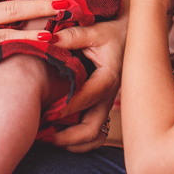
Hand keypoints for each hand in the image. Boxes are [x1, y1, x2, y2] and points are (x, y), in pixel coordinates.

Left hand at [51, 16, 126, 151]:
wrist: (131, 35)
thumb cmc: (112, 32)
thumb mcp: (94, 30)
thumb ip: (72, 36)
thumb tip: (46, 39)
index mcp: (108, 78)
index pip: (87, 98)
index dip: (67, 108)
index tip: (46, 114)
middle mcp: (109, 96)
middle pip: (92, 129)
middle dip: (67, 137)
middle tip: (42, 136)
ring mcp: (106, 104)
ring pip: (94, 136)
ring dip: (72, 143)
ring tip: (48, 140)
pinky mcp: (102, 106)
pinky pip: (95, 132)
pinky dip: (78, 140)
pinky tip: (59, 135)